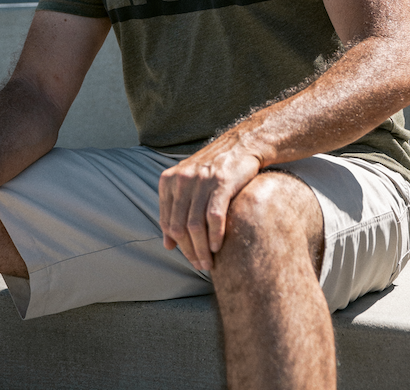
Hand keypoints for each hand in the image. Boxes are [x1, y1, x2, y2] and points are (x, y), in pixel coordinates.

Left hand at [158, 137, 261, 271]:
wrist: (243, 144)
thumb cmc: (215, 167)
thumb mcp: (189, 184)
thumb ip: (176, 210)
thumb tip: (167, 245)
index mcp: (169, 180)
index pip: (167, 221)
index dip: (176, 244)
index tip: (188, 257)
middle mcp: (182, 179)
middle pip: (179, 226)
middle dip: (188, 251)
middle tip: (199, 265)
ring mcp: (201, 180)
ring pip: (195, 225)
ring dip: (201, 249)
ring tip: (208, 263)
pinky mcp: (221, 182)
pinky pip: (213, 217)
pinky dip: (214, 236)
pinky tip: (217, 247)